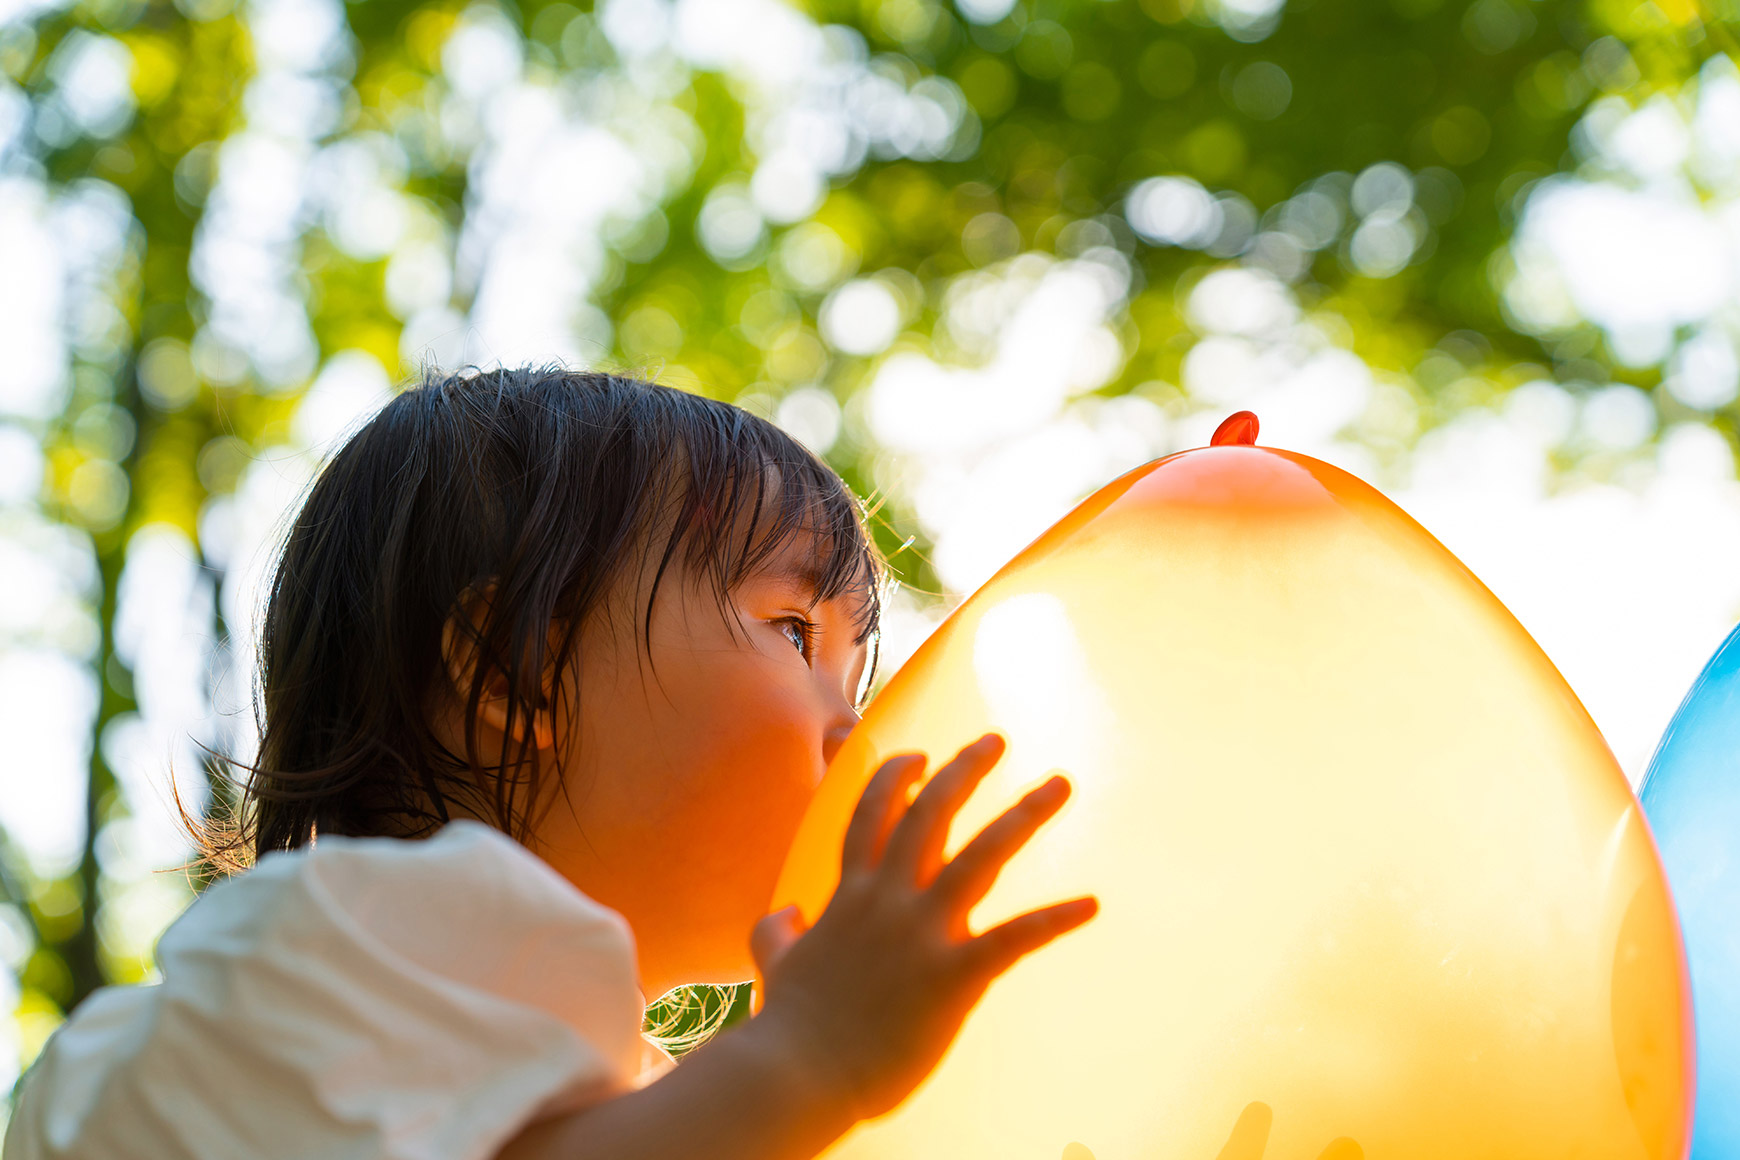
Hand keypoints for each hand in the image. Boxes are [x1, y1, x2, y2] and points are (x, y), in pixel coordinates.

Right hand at [747, 733, 1098, 1121]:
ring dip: (1025, 815)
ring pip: (980, 856)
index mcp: (850, 895)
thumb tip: (783, 914)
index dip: (895, 778)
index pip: (872, 815)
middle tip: (997, 740)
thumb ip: (777, 932)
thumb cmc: (789, 1026)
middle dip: (965, 770)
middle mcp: (888, 900)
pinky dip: (1055, 919)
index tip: (920, 755)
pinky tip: (1091, 904)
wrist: (796, 1074)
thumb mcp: (774, 964)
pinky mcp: (952, 975)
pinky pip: (1014, 938)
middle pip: (930, 814)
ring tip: (1061, 784)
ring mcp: (921, 933)